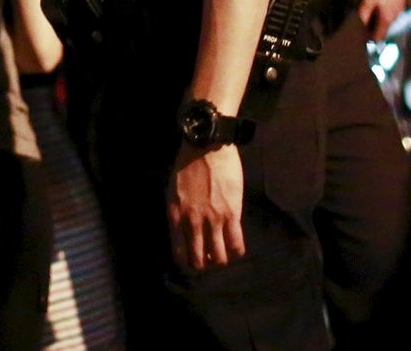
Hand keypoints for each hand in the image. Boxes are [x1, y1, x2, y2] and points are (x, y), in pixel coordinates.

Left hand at [168, 142, 244, 272]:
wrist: (206, 145)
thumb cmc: (187, 164)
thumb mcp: (173, 192)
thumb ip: (178, 213)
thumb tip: (184, 231)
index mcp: (175, 218)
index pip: (180, 255)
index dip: (187, 264)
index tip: (193, 261)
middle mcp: (193, 223)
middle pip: (200, 261)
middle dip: (205, 265)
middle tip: (210, 258)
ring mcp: (213, 220)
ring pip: (219, 257)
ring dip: (221, 260)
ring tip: (224, 254)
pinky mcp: (232, 213)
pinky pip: (236, 243)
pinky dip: (237, 251)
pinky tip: (237, 249)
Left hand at [358, 0, 410, 40]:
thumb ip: (364, 13)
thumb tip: (361, 25)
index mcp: (388, 18)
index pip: (379, 36)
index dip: (369, 39)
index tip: (360, 38)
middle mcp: (396, 15)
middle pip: (384, 27)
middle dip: (373, 28)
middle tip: (361, 25)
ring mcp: (400, 6)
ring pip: (388, 17)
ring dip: (378, 18)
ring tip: (368, 14)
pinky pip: (391, 9)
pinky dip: (383, 9)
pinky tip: (377, 3)